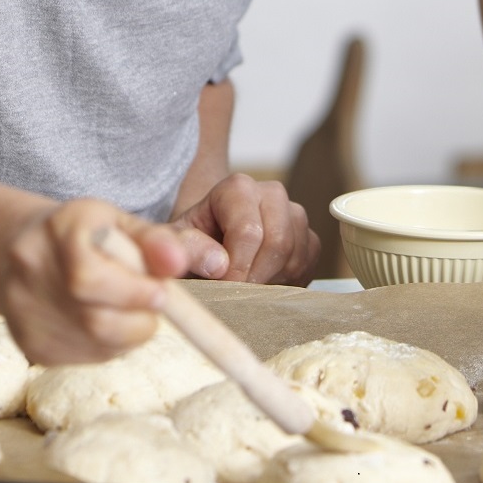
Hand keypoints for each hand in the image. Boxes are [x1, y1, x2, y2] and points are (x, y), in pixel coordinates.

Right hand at [1, 198, 189, 364]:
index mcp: (59, 229)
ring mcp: (23, 310)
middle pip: (93, 319)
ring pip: (94, 343)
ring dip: (128, 334)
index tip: (161, 293)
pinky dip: (108, 346)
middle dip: (138, 319)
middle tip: (153, 304)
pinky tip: (105, 322)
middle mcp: (31, 268)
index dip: (133, 293)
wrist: (26, 251)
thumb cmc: (88, 236)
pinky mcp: (30, 343)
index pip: (90, 277)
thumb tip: (178, 263)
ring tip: (130, 310)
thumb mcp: (122, 224)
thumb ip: (156, 241)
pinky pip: (85, 357)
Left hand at [168, 173, 317, 285]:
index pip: (249, 231)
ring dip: (270, 281)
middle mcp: (271, 195)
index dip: (237, 267)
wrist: (207, 243)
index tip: (222, 287)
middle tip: (235, 294)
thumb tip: (218, 264)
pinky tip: (263, 284)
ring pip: (295, 256)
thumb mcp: (174, 242)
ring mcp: (294, 215)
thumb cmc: (190, 242)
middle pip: (278, 243)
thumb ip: (186, 247)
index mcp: (237, 188)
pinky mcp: (308, 239)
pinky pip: (308, 265)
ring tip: (244, 286)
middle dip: (255, 277)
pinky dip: (287, 283)